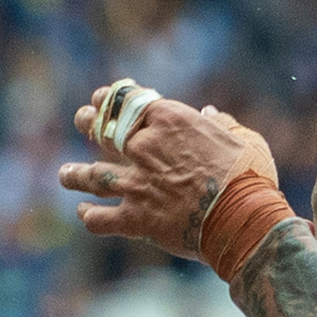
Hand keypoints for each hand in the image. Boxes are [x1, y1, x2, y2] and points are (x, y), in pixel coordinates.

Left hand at [58, 97, 279, 254]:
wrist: (243, 219)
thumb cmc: (250, 178)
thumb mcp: (244, 140)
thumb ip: (222, 125)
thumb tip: (209, 114)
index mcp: (169, 120)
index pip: (128, 100)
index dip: (111, 98)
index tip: (102, 98)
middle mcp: (144, 147)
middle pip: (102, 130)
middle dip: (88, 123)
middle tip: (81, 121)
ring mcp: (135, 184)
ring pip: (91, 176)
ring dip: (74, 174)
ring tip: (66, 174)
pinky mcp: (135, 219)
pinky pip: (100, 218)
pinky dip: (89, 216)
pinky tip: (84, 213)